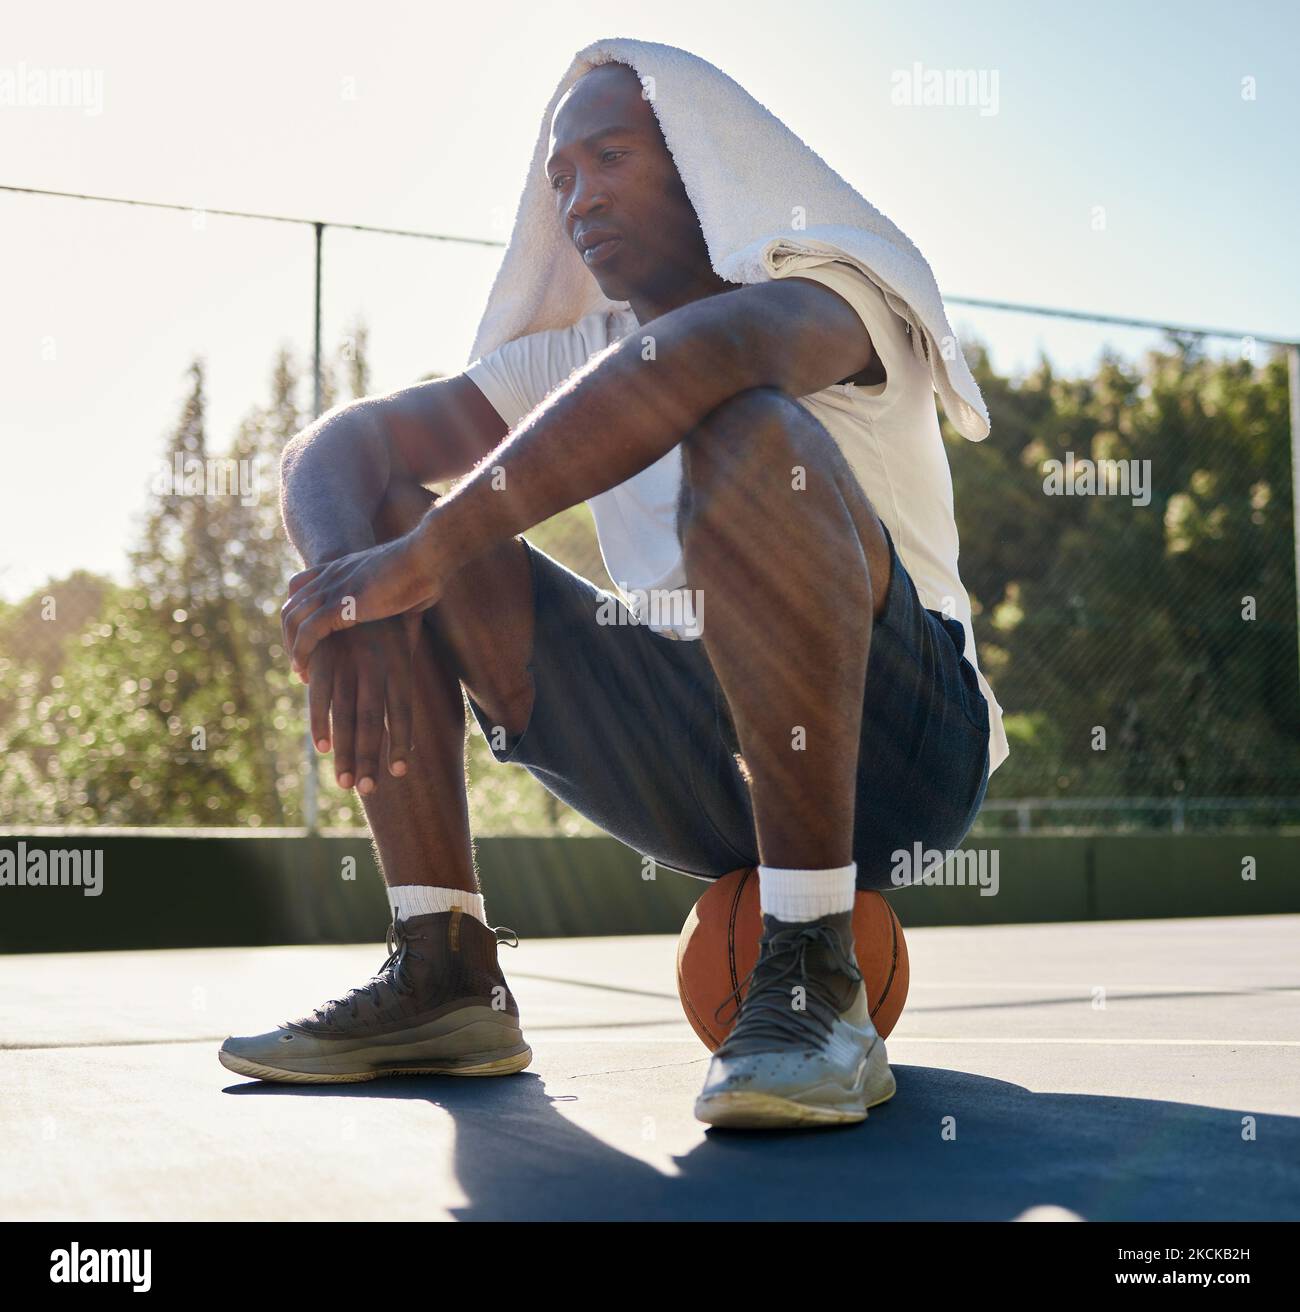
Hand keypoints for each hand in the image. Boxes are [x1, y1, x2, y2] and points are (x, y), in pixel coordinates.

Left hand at [282, 527, 445, 677]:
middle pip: (291, 606)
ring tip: (300, 671)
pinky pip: (307, 631)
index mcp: (343, 569)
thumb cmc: (426, 573)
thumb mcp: (403, 594)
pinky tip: (304, 670)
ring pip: (293, 619)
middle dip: (289, 636)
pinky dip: (301, 652)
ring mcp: (333, 588)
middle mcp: (331, 576)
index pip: (301, 587)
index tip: (306, 639)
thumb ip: (397, 617)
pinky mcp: (340, 604)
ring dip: (292, 648)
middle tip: (300, 662)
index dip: (298, 613)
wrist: (427, 557)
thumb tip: (405, 647)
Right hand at [307, 615, 420, 794]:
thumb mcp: (408, 634)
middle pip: (374, 721)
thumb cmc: (393, 604)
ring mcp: (351, 661)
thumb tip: (412, 686)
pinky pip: (322, 694)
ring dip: (346, 750)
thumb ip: (404, 663)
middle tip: (368, 790)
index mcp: (400, 663)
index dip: (401, 740)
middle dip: (370, 757)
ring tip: (345, 782)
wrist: (369, 566)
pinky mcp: (327, 654)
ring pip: (349, 714)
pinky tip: (322, 747)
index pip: (402, 710)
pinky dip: (322, 721)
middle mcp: (377, 665)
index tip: (400, 770)